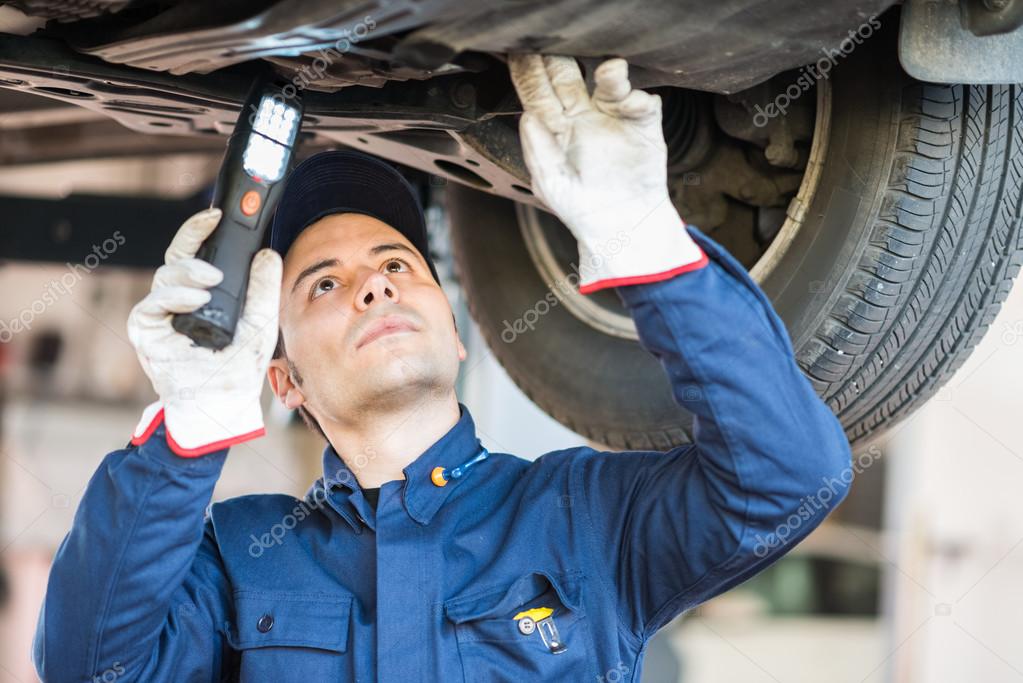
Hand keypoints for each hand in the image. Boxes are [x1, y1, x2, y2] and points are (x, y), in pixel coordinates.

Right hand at [127, 208, 281, 455]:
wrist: (222, 402)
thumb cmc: (238, 367)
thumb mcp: (261, 322)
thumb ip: (264, 289)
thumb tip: (268, 254)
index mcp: (203, 294)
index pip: (198, 254)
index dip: (201, 231)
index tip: (216, 215)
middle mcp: (179, 300)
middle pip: (176, 256)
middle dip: (191, 236)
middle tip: (211, 225)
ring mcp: (161, 314)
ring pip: (165, 275)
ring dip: (188, 271)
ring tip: (211, 280)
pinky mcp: (146, 331)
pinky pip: (153, 303)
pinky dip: (174, 297)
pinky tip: (195, 300)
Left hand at [508, 54, 705, 293]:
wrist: (621, 229)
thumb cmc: (582, 209)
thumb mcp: (550, 184)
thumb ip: (537, 149)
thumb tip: (528, 116)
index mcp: (554, 128)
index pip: (538, 93)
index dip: (531, 74)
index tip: (523, 56)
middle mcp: (581, 116)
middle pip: (568, 78)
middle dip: (562, 60)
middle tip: (558, 44)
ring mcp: (612, 117)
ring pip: (608, 84)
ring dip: (609, 75)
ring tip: (611, 72)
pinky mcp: (642, 125)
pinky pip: (642, 103)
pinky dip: (637, 98)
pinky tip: (631, 102)